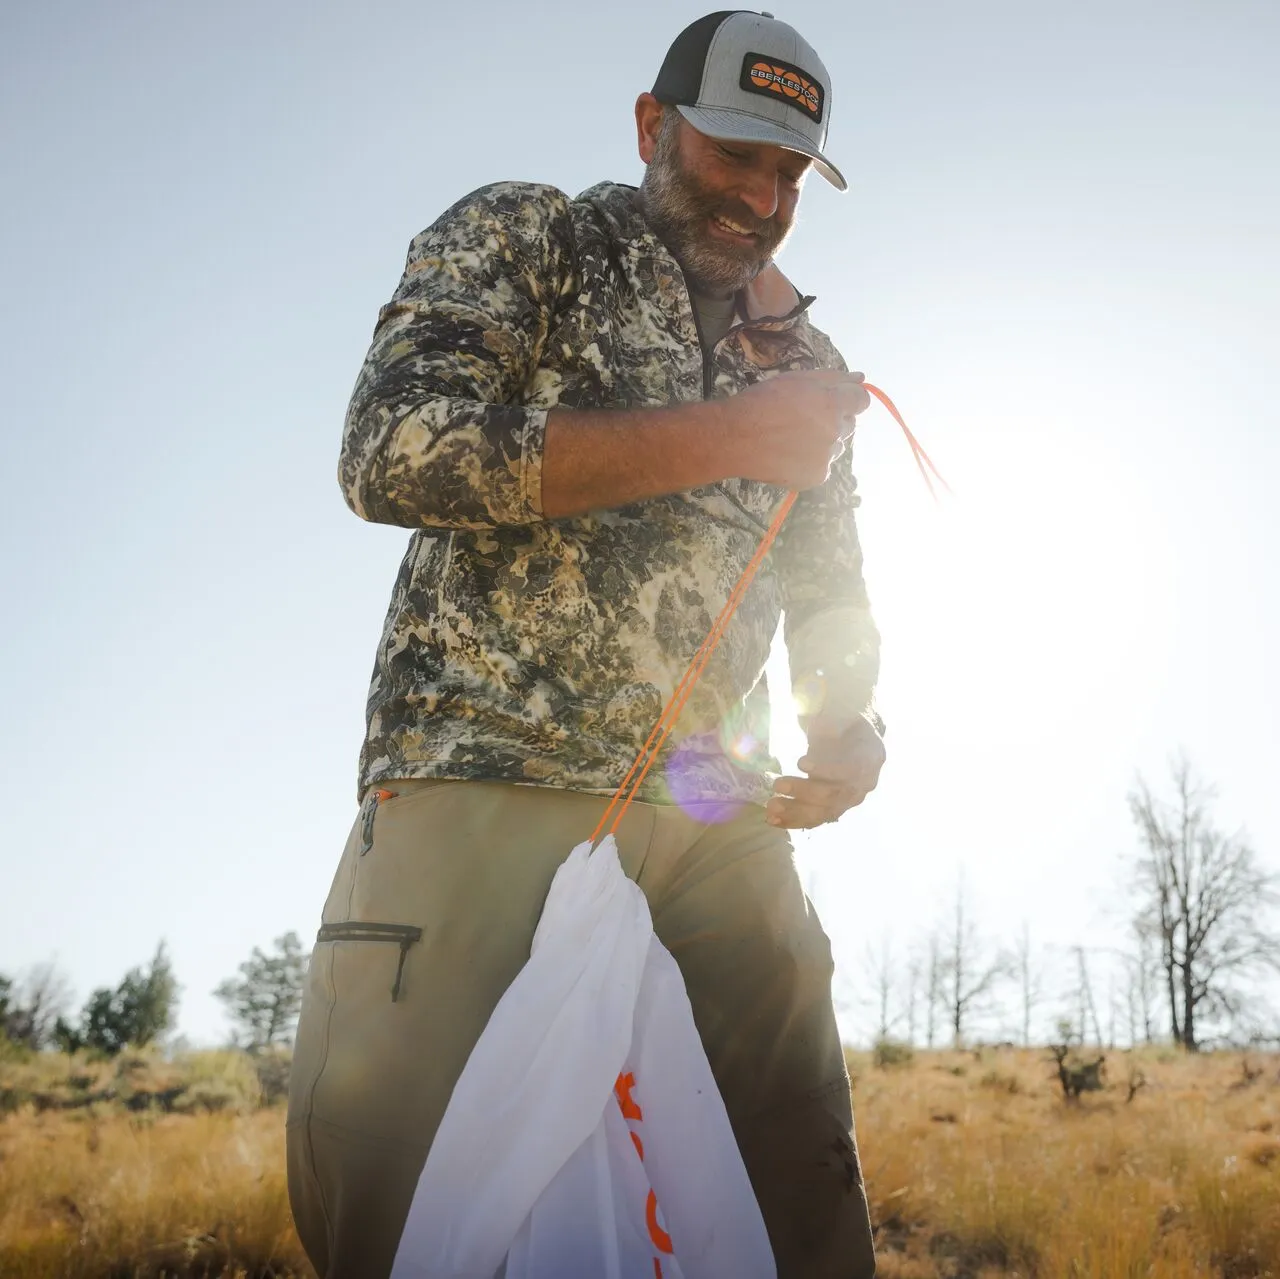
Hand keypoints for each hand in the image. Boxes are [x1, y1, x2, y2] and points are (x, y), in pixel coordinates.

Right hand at [729, 370, 870, 489]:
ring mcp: (827, 457)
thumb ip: (832, 378)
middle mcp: (835, 432)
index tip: (835, 401)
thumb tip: (861, 377)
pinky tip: (789, 455)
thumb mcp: (796, 379)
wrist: (735, 438)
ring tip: (793, 439)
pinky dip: (811, 462)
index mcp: (832, 404)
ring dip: (823, 442)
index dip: (850, 399)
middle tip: (804, 420)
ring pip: (836, 447)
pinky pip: (823, 466)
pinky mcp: (817, 476)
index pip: (862, 400)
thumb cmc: (762, 402)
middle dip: (834, 421)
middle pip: (849, 425)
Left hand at [766, 713, 885, 829]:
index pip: (851, 768)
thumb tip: (820, 726)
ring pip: (824, 811)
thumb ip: (831, 722)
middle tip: (777, 783)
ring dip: (795, 811)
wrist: (854, 740)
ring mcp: (850, 799)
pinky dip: (793, 821)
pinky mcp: (835, 809)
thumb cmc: (845, 724)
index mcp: (872, 755)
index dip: (826, 769)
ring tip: (771, 806)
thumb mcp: (842, 715)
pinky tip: (772, 819)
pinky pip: (816, 819)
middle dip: (804, 790)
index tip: (800, 762)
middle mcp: (865, 783)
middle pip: (835, 793)